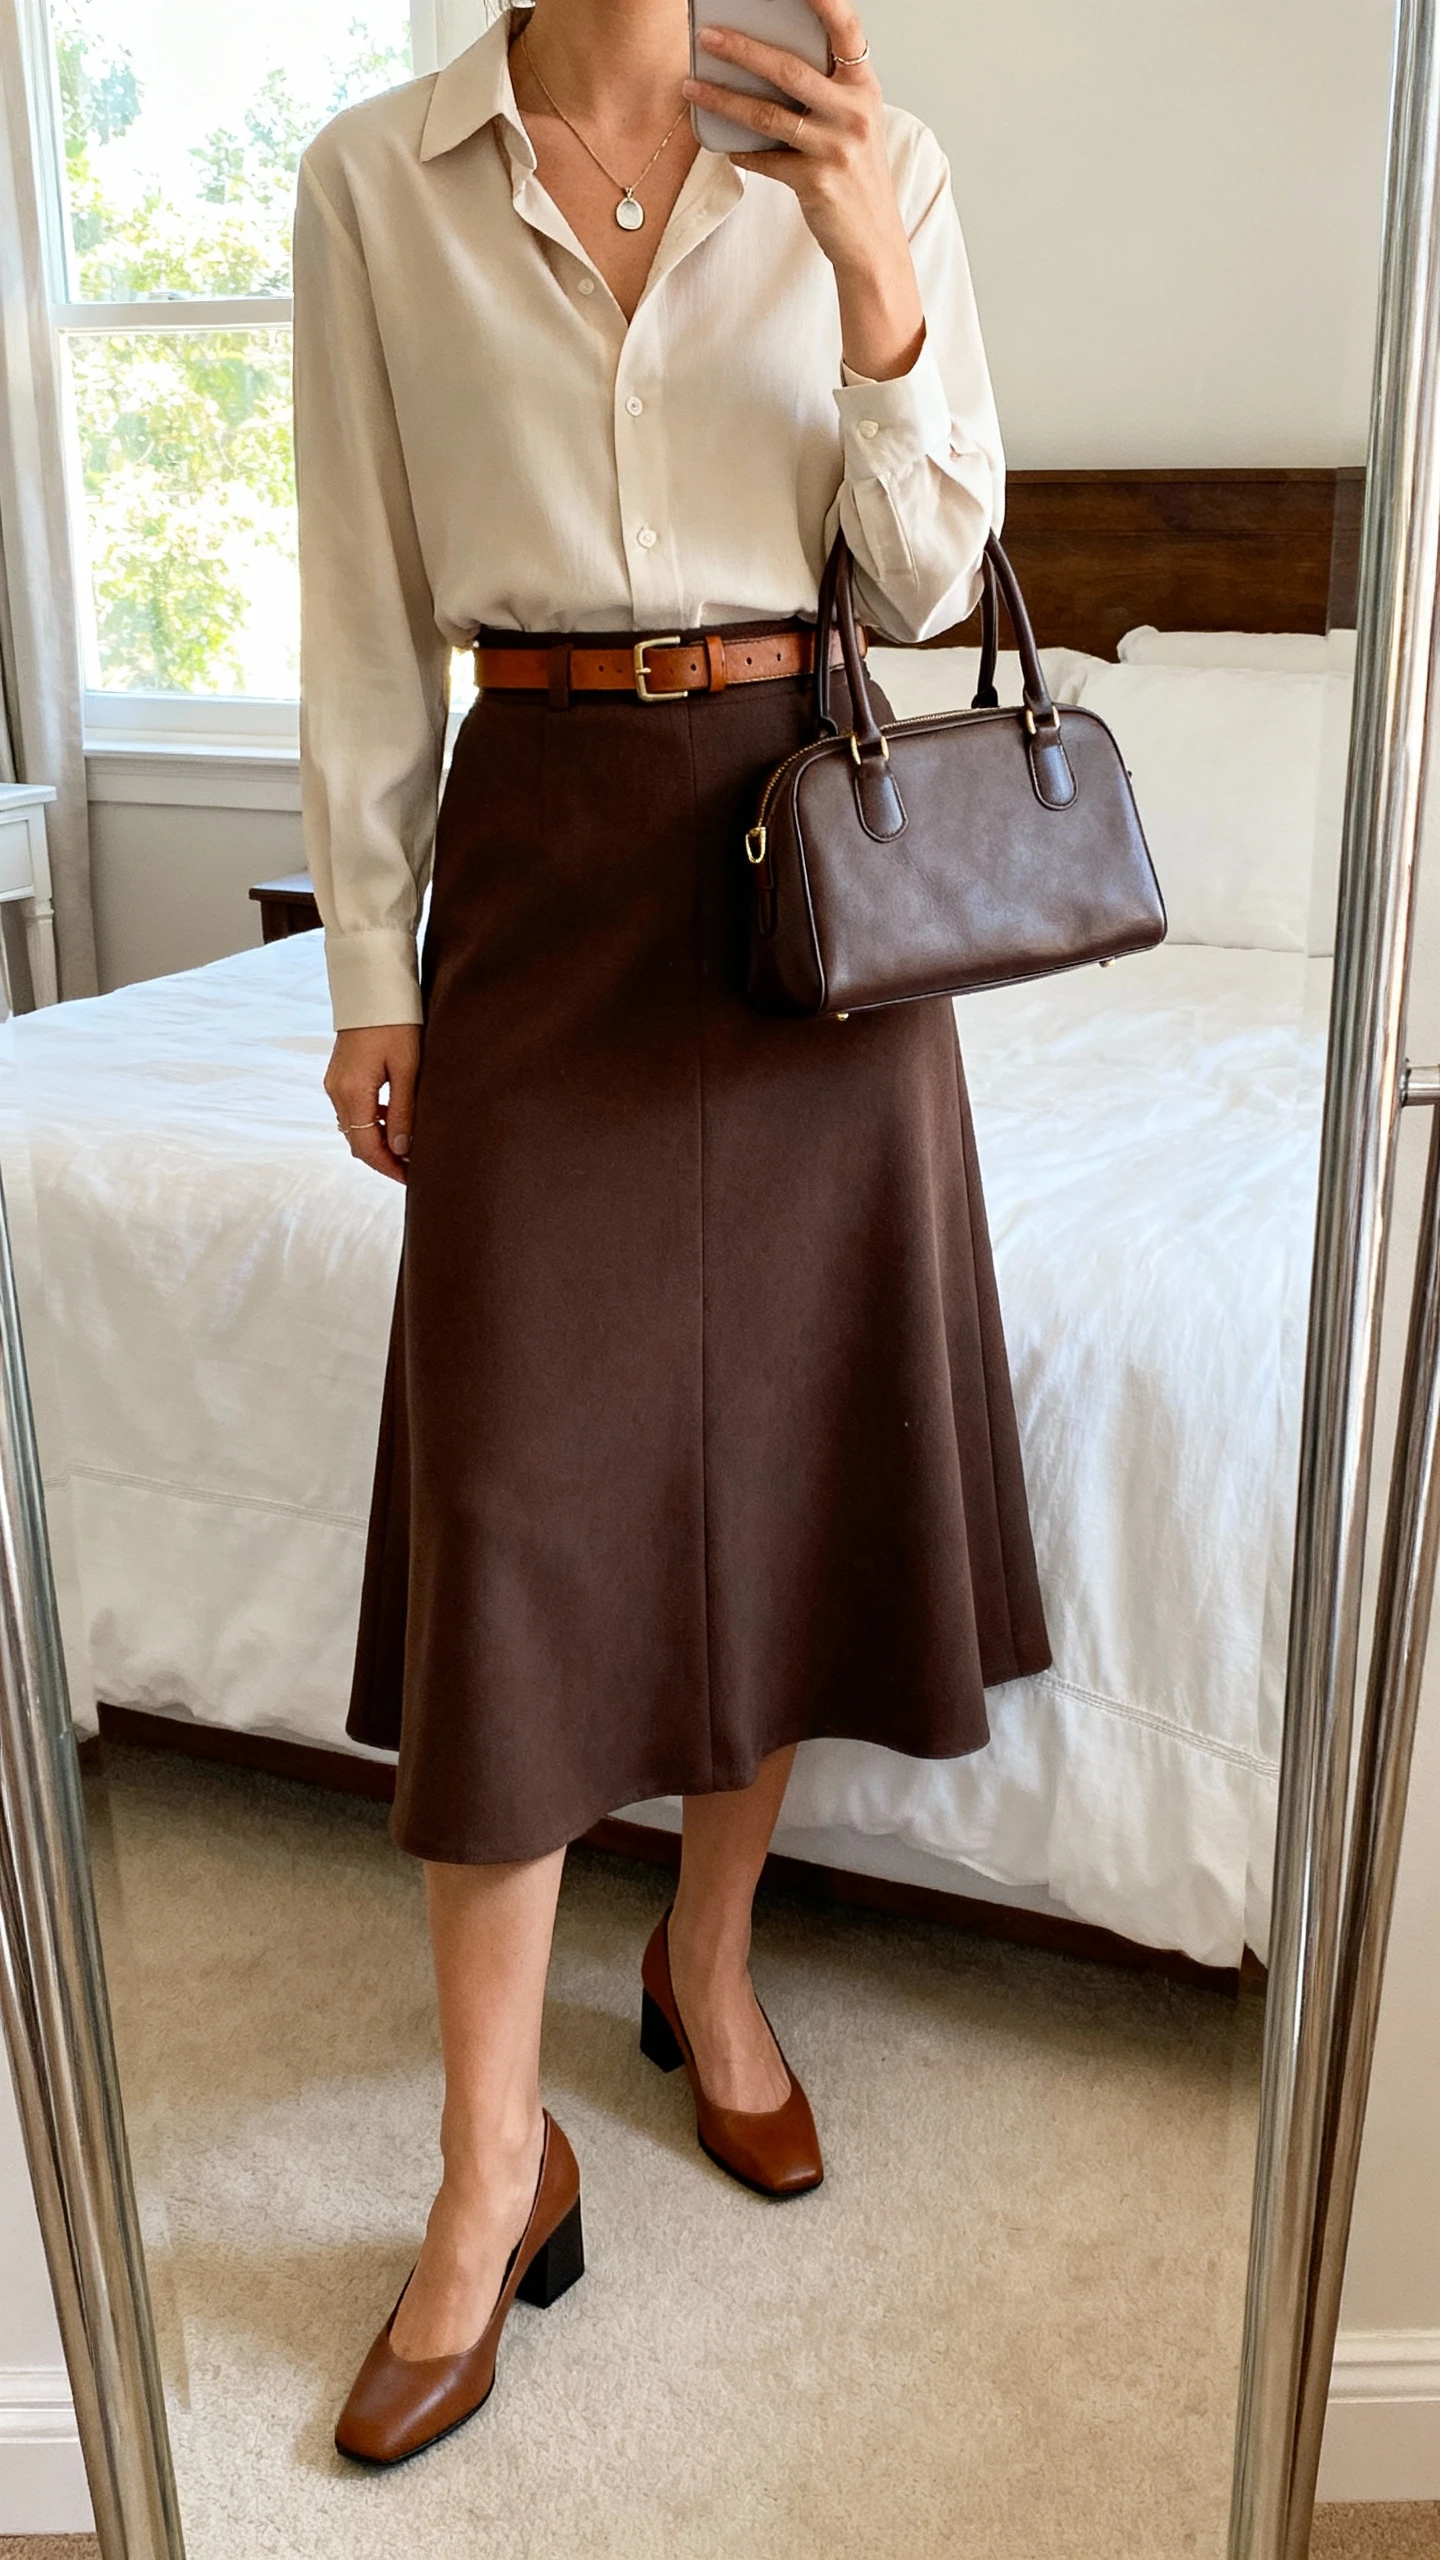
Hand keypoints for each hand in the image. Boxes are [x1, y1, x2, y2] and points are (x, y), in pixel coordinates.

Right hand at [324, 1024, 420, 1185]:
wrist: (372, 988)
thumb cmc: (396, 1023)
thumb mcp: (407, 1068)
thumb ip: (403, 1110)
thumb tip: (403, 1149)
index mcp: (352, 1092)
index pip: (367, 1147)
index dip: (389, 1167)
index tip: (412, 1178)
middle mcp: (337, 1092)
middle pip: (358, 1142)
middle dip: (384, 1159)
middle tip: (413, 1168)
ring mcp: (334, 1083)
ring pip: (355, 1128)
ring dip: (378, 1141)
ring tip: (408, 1147)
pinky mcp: (339, 1076)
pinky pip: (353, 1111)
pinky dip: (372, 1123)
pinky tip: (393, 1119)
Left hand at [682, 0, 924, 380]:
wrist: (873, 241)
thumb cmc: (857, 177)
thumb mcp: (853, 125)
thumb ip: (824, 92)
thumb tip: (763, 63)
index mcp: (864, 88)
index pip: (846, 30)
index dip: (824, 1)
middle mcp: (854, 113)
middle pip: (790, 69)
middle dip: (743, 48)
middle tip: (708, 35)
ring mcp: (836, 149)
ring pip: (768, 115)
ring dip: (723, 99)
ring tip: (692, 87)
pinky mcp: (816, 183)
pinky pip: (766, 159)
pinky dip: (741, 151)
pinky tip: (722, 145)